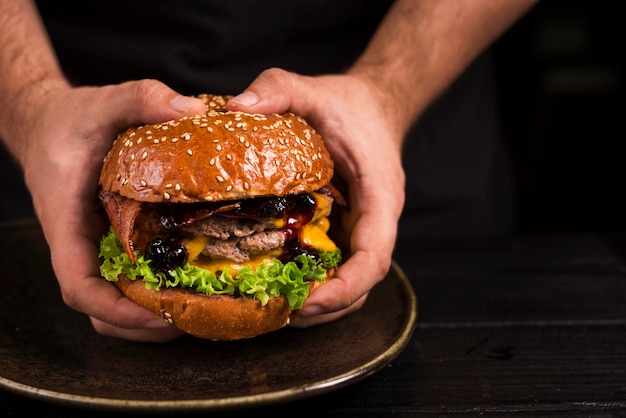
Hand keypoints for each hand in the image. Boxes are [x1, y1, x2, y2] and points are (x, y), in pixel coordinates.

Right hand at [19, 79, 205, 340]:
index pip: (77, 285)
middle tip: (191, 320)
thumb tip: (196, 109)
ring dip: (147, 319)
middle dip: (139, 326)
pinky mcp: (112, 243)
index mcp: (66, 221)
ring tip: (195, 314)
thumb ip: (143, 97)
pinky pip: (126, 282)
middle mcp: (80, 244)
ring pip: (111, 303)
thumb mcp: (105, 101)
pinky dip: (151, 295)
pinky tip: (188, 287)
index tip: (156, 316)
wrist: (50, 124)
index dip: (113, 310)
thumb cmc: (71, 120)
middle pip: (98, 310)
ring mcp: (96, 247)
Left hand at [227, 68, 405, 325]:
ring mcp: (361, 228)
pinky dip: (313, 282)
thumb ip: (279, 87)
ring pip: (351, 282)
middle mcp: (375, 220)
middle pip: (362, 282)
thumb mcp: (312, 89)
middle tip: (279, 313)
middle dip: (326, 306)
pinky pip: (335, 266)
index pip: (374, 256)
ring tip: (275, 307)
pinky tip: (278, 282)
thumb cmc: (349, 104)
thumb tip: (237, 107)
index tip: (308, 302)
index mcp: (379, 194)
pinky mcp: (345, 229)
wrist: (372, 106)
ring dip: (319, 302)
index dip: (345, 287)